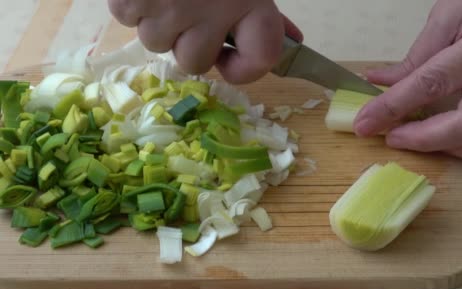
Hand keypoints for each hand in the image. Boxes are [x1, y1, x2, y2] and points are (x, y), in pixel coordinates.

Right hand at [108, 0, 301, 83]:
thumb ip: (266, 10)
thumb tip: (292, 38)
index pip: (259, 60)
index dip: (245, 68)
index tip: (231, 55)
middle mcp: (207, 10)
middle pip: (194, 62)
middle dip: (189, 43)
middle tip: (189, 10)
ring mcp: (164, 8)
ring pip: (157, 44)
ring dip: (160, 23)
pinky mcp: (128, 0)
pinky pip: (127, 20)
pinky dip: (134, 5)